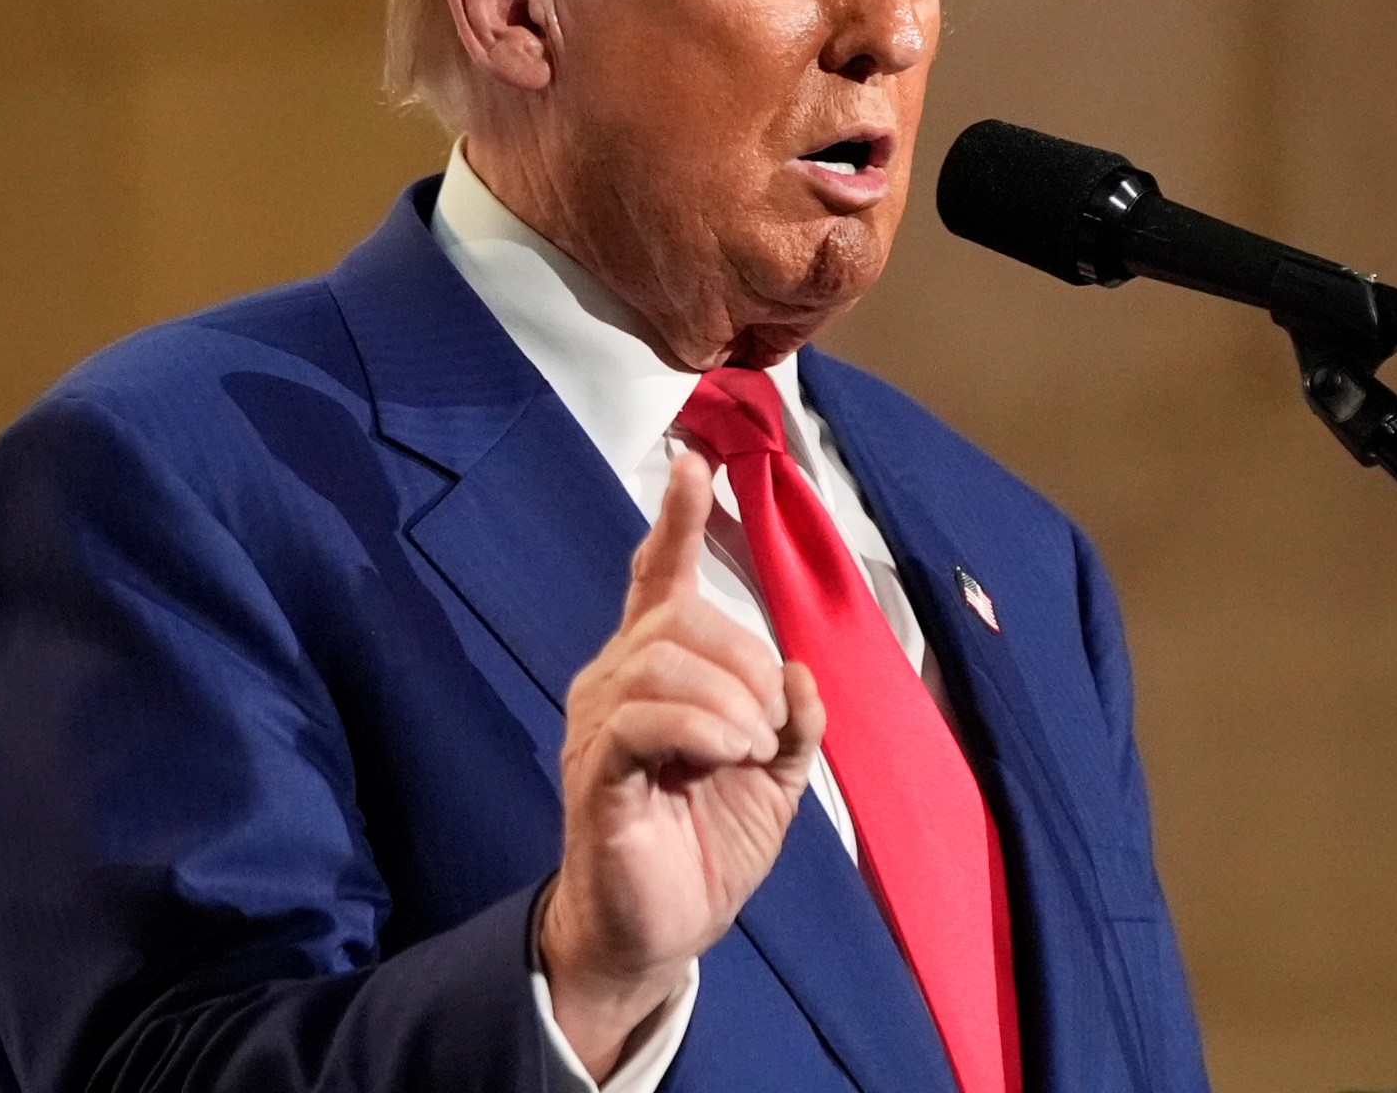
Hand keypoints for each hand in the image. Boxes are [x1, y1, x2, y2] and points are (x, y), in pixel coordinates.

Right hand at [541, 452, 825, 1079]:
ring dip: (732, 700)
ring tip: (751, 751)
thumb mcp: (775, 778)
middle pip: (681, 617)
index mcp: (656, 672)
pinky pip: (644, 718)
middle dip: (746, 660)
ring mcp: (599, 724)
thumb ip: (794, 723)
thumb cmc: (705, 846)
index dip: (676, 522)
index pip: (659, 578)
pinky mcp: (594, 771)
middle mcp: (615, 682)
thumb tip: (802, 673)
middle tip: (771, 729)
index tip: (691, 463)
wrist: (659, 933)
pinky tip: (730, 755)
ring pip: (664, 660)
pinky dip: (702, 727)